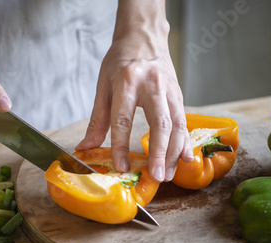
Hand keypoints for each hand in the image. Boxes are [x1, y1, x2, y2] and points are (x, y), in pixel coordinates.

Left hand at [76, 0, 192, 182]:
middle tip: (156, 177)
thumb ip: (97, 119)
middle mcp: (152, 86)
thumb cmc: (120, 61)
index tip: (122, 167)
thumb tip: (85, 148)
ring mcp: (169, 90)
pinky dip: (185, 142)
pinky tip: (185, 159)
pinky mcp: (178, 95)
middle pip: (160, 124)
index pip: (123, 119)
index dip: (121, 146)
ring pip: (177, 125)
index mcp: (127, 81)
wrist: (144, 37)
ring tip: (167, 175)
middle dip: (159, 153)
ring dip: (173, 153)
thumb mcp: (103, 85)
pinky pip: (184, 122)